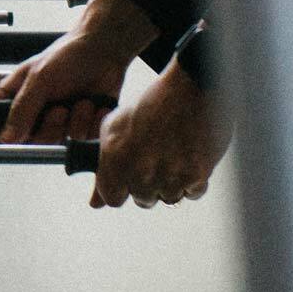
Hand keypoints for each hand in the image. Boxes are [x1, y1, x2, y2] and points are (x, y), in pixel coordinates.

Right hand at [0, 0, 153, 142]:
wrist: (103, 50)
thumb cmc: (67, 56)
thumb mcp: (40, 79)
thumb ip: (22, 109)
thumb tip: (5, 138)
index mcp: (15, 96)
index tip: (4, 144)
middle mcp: (34, 111)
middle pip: (32, 140)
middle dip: (50, 127)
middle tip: (60, 110)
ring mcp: (57, 119)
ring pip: (59, 140)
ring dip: (74, 121)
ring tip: (82, 100)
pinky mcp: (80, 123)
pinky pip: (83, 136)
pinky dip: (92, 120)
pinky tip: (94, 103)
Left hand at [90, 63, 229, 208]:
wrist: (191, 88)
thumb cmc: (152, 104)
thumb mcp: (115, 128)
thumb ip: (103, 167)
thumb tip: (95, 203)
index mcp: (117, 159)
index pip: (112, 198)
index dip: (119, 189)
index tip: (127, 180)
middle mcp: (142, 171)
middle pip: (143, 199)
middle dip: (147, 185)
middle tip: (155, 160)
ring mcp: (170, 175)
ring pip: (169, 197)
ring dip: (170, 183)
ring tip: (173, 154)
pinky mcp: (197, 174)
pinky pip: (192, 192)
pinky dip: (192, 181)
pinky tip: (188, 157)